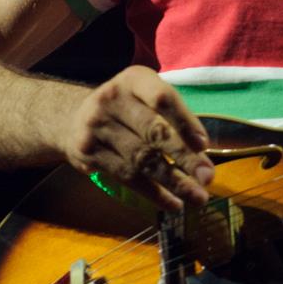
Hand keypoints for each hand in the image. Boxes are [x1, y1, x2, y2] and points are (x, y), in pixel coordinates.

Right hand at [59, 65, 215, 210]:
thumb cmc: (126, 109)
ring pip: (141, 159)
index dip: (184, 121)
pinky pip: (126, 177)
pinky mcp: (87, 153)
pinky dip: (154, 193)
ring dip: (173, 182)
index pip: (162, 98)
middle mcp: (112, 99)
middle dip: (184, 157)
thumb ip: (172, 117)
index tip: (204, 145)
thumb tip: (202, 153)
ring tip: (197, 197)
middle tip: (207, 177)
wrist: (74, 119)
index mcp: (134, 80)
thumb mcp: (145, 97)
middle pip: (153, 131)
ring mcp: (96, 126)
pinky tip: (174, 203)